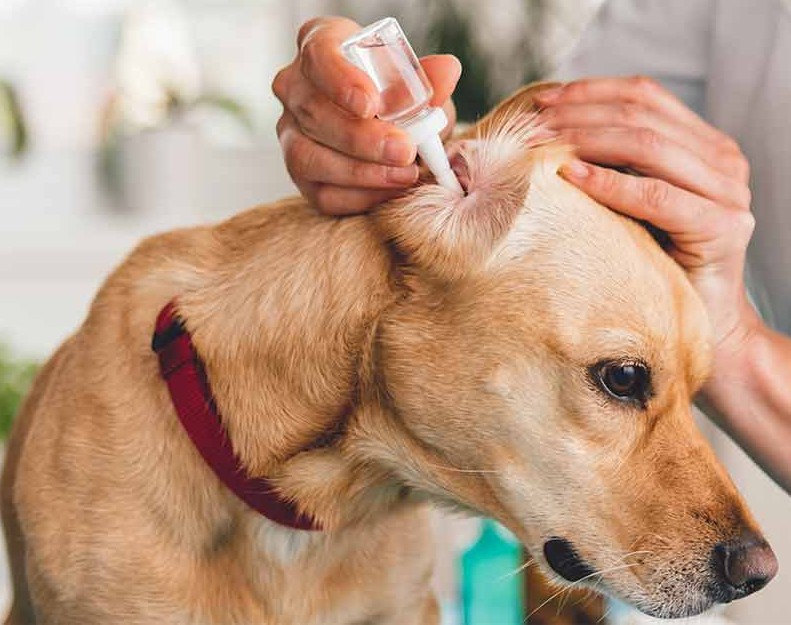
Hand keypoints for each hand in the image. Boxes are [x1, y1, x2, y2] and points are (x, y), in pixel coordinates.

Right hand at [272, 17, 460, 214]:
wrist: (392, 132)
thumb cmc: (398, 96)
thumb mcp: (417, 85)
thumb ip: (428, 80)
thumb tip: (447, 71)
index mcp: (320, 46)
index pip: (318, 55)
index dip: (341, 80)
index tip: (370, 104)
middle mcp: (295, 88)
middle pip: (314, 112)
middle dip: (362, 137)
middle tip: (404, 149)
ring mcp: (290, 133)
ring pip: (309, 156)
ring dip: (361, 171)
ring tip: (405, 174)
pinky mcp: (300, 175)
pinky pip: (320, 192)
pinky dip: (359, 196)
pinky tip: (389, 192)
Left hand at [535, 77, 759, 352]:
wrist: (702, 324)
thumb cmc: (654, 263)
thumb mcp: (631, 203)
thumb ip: (613, 164)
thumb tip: (547, 130)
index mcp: (704, 144)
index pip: (644, 97)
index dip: (590, 92)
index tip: (541, 99)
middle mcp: (723, 159)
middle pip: (642, 115)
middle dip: (579, 114)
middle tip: (533, 124)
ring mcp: (728, 191)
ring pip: (649, 146)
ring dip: (587, 141)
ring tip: (544, 145)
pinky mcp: (723, 227)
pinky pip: (657, 196)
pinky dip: (610, 183)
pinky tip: (572, 176)